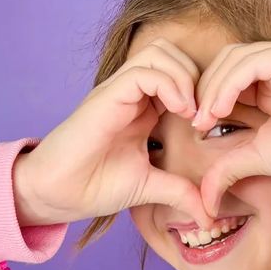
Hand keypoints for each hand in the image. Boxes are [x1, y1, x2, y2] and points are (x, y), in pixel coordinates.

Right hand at [14, 40, 210, 228]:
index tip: (211, 123)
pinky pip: (143, 71)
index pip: (178, 73)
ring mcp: (118, 91)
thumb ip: (179, 192)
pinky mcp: (107, 96)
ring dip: (185, 77)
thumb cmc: (94, 186)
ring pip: (160, 52)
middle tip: (204, 113)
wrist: (59, 194)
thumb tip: (208, 217)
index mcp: (142, 107)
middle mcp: (130, 93)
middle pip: (171, 52)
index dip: (201, 90)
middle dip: (197, 76)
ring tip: (191, 112)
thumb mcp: (149, 187)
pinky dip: (169, 85)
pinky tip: (180, 112)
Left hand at [190, 39, 270, 220]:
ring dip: (213, 89)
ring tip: (205, 119)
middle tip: (196, 122)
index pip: (228, 76)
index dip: (208, 98)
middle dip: (206, 90)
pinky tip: (220, 110)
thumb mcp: (257, 158)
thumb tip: (204, 203)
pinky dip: (228, 84)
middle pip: (227, 62)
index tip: (197, 127)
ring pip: (234, 59)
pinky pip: (249, 62)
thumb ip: (228, 168)